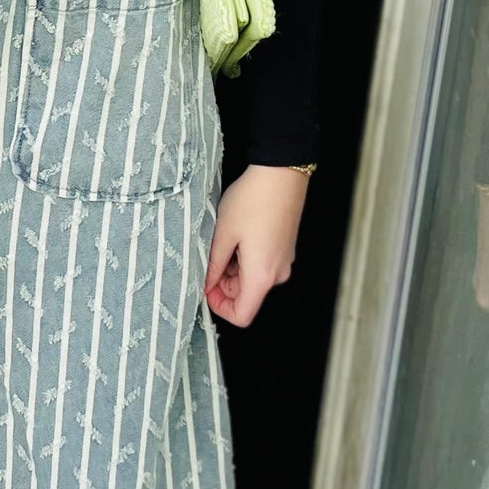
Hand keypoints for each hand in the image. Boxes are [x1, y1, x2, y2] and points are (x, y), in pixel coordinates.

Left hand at [205, 164, 307, 326]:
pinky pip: (260, 264)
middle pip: (245, 296)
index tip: (204, 287)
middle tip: (208, 254)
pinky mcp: (284, 249)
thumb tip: (204, 284)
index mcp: (262, 276)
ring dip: (231, 267)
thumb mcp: (223, 234)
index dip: (219, 307)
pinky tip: (236, 233)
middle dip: (222, 283)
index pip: (242, 315)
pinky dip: (243, 257)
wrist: (281, 172)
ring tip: (223, 238)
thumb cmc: (253, 200)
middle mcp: (277, 274)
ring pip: (251, 279)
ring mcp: (283, 261)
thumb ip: (212, 265)